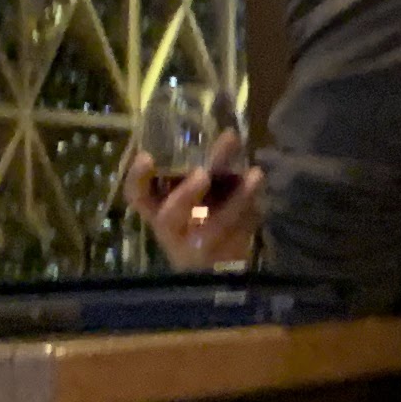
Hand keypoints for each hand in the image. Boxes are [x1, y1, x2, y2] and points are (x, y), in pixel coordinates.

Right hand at [121, 142, 262, 270]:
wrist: (218, 267)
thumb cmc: (203, 218)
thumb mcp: (202, 191)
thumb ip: (212, 166)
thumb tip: (231, 134)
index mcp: (158, 211)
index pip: (137, 197)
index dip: (138, 179)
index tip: (147, 156)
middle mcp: (173, 230)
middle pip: (170, 216)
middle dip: (186, 194)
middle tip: (202, 173)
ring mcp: (198, 246)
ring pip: (214, 227)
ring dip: (236, 200)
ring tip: (254, 174)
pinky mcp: (224, 256)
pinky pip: (241, 232)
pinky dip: (254, 211)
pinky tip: (263, 195)